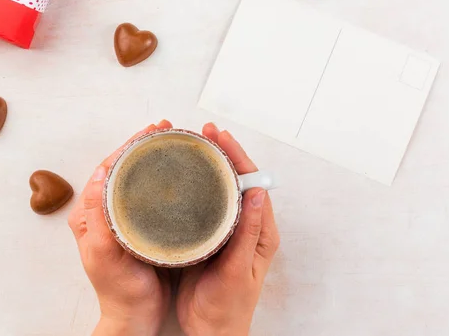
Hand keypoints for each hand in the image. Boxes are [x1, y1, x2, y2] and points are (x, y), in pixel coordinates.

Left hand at [68, 120, 173, 335]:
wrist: (135, 316)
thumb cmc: (119, 291)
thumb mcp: (104, 254)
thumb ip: (99, 216)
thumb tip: (102, 173)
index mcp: (88, 215)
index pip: (107, 169)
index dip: (127, 146)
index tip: (148, 132)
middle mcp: (102, 212)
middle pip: (121, 169)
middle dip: (141, 146)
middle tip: (164, 129)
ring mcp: (120, 219)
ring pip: (134, 179)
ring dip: (150, 158)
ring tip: (171, 141)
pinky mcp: (137, 227)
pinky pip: (145, 194)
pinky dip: (158, 178)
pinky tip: (173, 171)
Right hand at [176, 123, 279, 335]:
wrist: (211, 331)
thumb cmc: (229, 307)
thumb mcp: (239, 270)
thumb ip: (248, 232)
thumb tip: (257, 193)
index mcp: (261, 231)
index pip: (253, 184)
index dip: (239, 158)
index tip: (222, 138)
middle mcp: (247, 226)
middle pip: (238, 181)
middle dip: (225, 154)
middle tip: (206, 132)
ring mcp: (228, 231)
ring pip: (223, 190)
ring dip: (212, 166)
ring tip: (197, 145)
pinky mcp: (210, 237)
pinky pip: (208, 204)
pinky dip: (200, 186)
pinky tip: (187, 176)